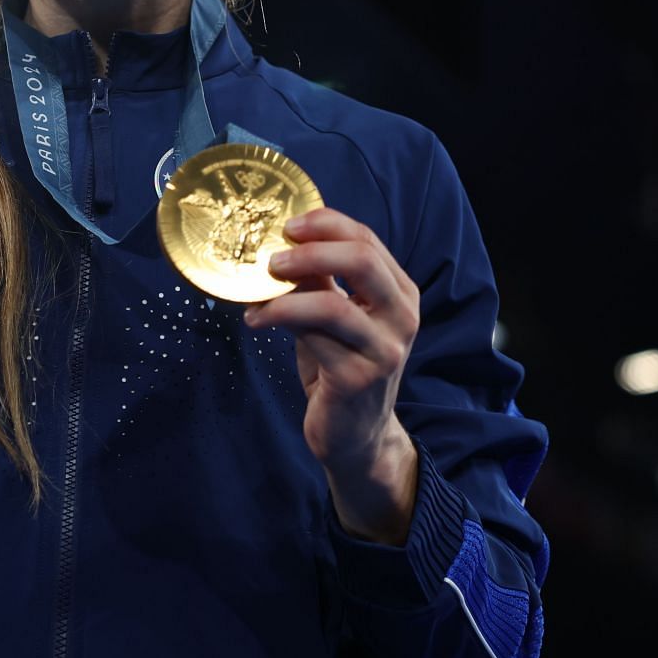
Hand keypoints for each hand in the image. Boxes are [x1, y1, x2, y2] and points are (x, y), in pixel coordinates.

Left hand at [245, 207, 421, 543]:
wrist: (357, 434)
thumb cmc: (341, 365)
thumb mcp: (333, 315)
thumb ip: (320, 279)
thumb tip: (284, 238)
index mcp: (399, 292)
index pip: (367, 240)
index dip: (326, 224)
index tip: (286, 223)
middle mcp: (402, 316)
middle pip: (362, 260)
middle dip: (311, 250)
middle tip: (271, 256)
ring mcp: (384, 349)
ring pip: (333, 303)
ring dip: (285, 292)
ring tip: (255, 292)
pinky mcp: (359, 379)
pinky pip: (314, 338)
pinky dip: (278, 321)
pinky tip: (255, 320)